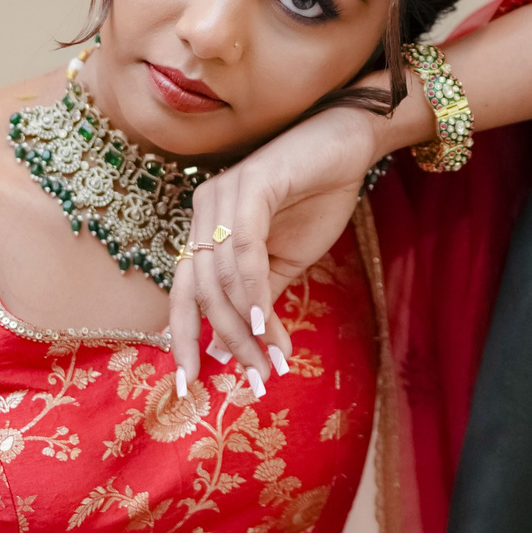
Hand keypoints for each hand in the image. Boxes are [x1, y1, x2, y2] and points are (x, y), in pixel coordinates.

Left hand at [169, 100, 403, 395]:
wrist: (350, 147)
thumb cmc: (316, 199)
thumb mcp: (284, 263)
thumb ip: (257, 301)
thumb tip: (236, 353)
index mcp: (205, 229)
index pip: (182, 293)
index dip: (181, 339)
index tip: (190, 386)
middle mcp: (203, 211)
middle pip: (198, 291)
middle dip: (223, 342)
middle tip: (253, 380)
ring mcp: (222, 194)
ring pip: (220, 276)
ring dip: (245, 326)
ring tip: (270, 361)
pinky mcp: (249, 183)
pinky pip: (243, 249)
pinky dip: (251, 290)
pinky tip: (265, 323)